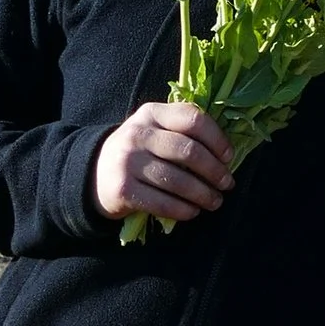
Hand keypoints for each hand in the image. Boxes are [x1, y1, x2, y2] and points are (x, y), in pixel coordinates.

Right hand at [94, 101, 234, 227]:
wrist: (96, 174)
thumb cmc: (139, 152)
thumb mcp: (154, 130)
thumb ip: (183, 132)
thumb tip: (225, 154)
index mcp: (151, 113)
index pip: (192, 118)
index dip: (217, 139)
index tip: (228, 157)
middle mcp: (138, 134)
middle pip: (188, 151)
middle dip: (214, 171)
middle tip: (227, 184)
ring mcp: (128, 162)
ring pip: (178, 180)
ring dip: (203, 194)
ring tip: (215, 201)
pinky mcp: (123, 190)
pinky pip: (163, 203)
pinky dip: (184, 210)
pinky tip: (193, 211)